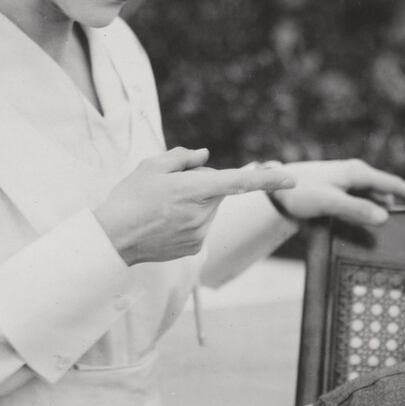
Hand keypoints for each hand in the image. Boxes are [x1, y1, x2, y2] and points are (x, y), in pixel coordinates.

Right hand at [95, 147, 295, 265]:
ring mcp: (200, 234)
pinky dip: (188, 220)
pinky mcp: (194, 248)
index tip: (292, 179)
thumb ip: (183, 157)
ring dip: (195, 203)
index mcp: (194, 190)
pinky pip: (200, 225)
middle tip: (171, 186)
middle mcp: (202, 215)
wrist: (112, 238)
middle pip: (217, 191)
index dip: (268, 179)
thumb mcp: (152, 166)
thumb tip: (205, 156)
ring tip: (163, 207)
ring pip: (209, 209)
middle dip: (203, 184)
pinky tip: (164, 222)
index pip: (239, 182)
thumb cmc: (129, 198)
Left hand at [268, 159, 404, 225]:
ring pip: (372, 196)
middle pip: (386, 190)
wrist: (273, 187)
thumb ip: (356, 210)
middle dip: (402, 203)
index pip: (394, 183)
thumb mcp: (329, 202)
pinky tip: (366, 223)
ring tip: (395, 226)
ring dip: (382, 208)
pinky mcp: (336, 190)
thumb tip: (385, 217)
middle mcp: (354, 173)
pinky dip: (368, 210)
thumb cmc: (299, 192)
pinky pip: (360, 200)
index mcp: (357, 172)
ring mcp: (345, 181)